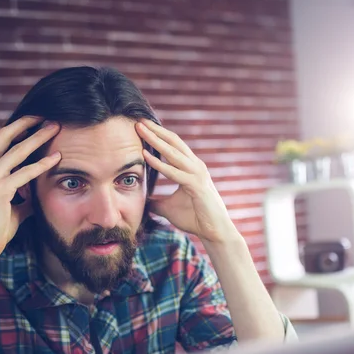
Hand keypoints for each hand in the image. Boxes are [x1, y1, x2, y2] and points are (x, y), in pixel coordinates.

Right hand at [0, 117, 60, 260]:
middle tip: (45, 116)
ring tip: (55, 128)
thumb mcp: (11, 209)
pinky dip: (42, 164)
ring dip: (37, 136)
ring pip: (16, 150)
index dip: (15, 129)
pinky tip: (56, 157)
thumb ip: (21, 198)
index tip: (34, 121)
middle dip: (25, 123)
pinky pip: (24, 173)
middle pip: (4, 136)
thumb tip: (34, 197)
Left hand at [135, 119, 236, 242]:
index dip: (159, 136)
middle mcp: (196, 167)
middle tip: (138, 121)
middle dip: (155, 131)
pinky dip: (159, 163)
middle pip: (174, 142)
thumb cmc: (195, 219)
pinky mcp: (196, 186)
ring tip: (139, 130)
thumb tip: (142, 202)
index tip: (142, 128)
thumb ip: (156, 202)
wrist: (214, 232)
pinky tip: (145, 155)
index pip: (174, 147)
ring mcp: (197, 174)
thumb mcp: (169, 208)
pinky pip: (174, 172)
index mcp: (191, 168)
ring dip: (155, 140)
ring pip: (173, 152)